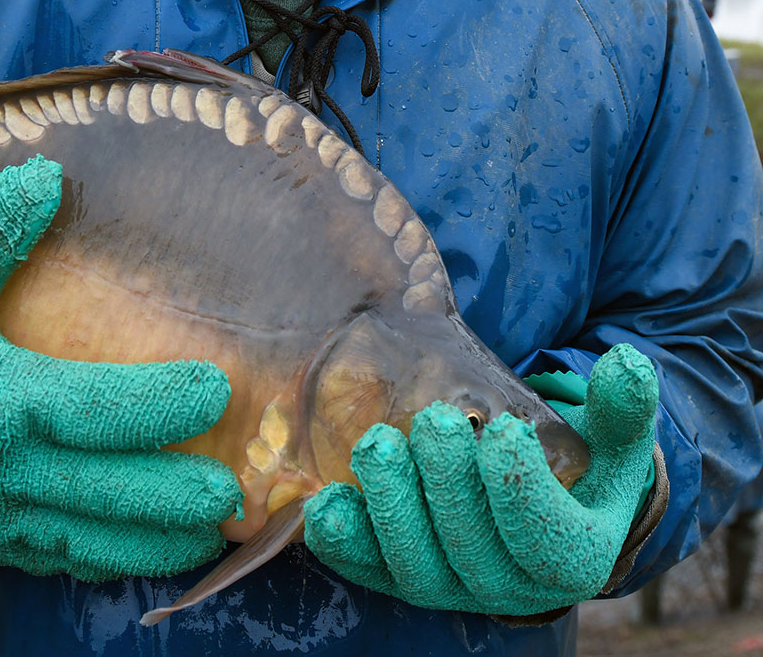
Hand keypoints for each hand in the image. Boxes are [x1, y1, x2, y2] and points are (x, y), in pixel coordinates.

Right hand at [0, 157, 240, 580]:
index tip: (217, 390)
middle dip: (176, 499)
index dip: (163, 404)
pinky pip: (51, 560)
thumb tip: (45, 175)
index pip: (101, 409)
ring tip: (206, 539)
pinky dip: (100, 561)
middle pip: (109, 494)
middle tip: (232, 498)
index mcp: (1, 401)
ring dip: (152, 543)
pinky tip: (137, 553)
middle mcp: (4, 470)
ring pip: (87, 541)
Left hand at [303, 344, 658, 616]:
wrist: (536, 503)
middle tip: (434, 421)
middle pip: (473, 552)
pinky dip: (344, 542)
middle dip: (449, 484)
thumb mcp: (613, 438)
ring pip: (416, 568)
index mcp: (571, 557)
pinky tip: (324, 503)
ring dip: (391, 508)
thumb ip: (623, 408)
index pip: (545, 539)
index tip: (503, 429)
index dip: (521, 489)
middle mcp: (508, 586)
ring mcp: (450, 585)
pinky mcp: (399, 575)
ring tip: (376, 446)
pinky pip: (367, 570)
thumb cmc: (578, 466)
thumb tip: (626, 365)